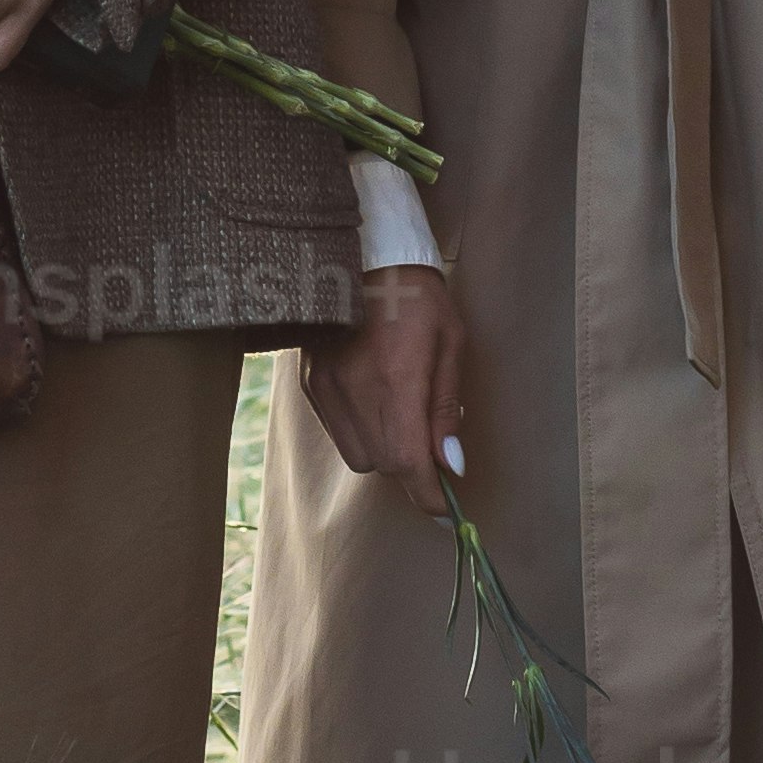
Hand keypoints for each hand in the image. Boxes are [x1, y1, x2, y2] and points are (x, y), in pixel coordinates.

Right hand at [296, 266, 471, 518]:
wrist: (363, 254)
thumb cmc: (419, 297)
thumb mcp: (450, 344)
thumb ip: (447, 408)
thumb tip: (451, 465)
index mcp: (396, 377)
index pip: (407, 461)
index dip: (427, 494)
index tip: (445, 508)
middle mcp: (355, 389)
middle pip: (384, 465)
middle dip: (412, 468)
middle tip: (433, 448)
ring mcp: (327, 387)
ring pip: (359, 456)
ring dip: (385, 452)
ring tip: (402, 418)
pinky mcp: (311, 384)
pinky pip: (338, 433)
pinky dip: (361, 433)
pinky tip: (375, 402)